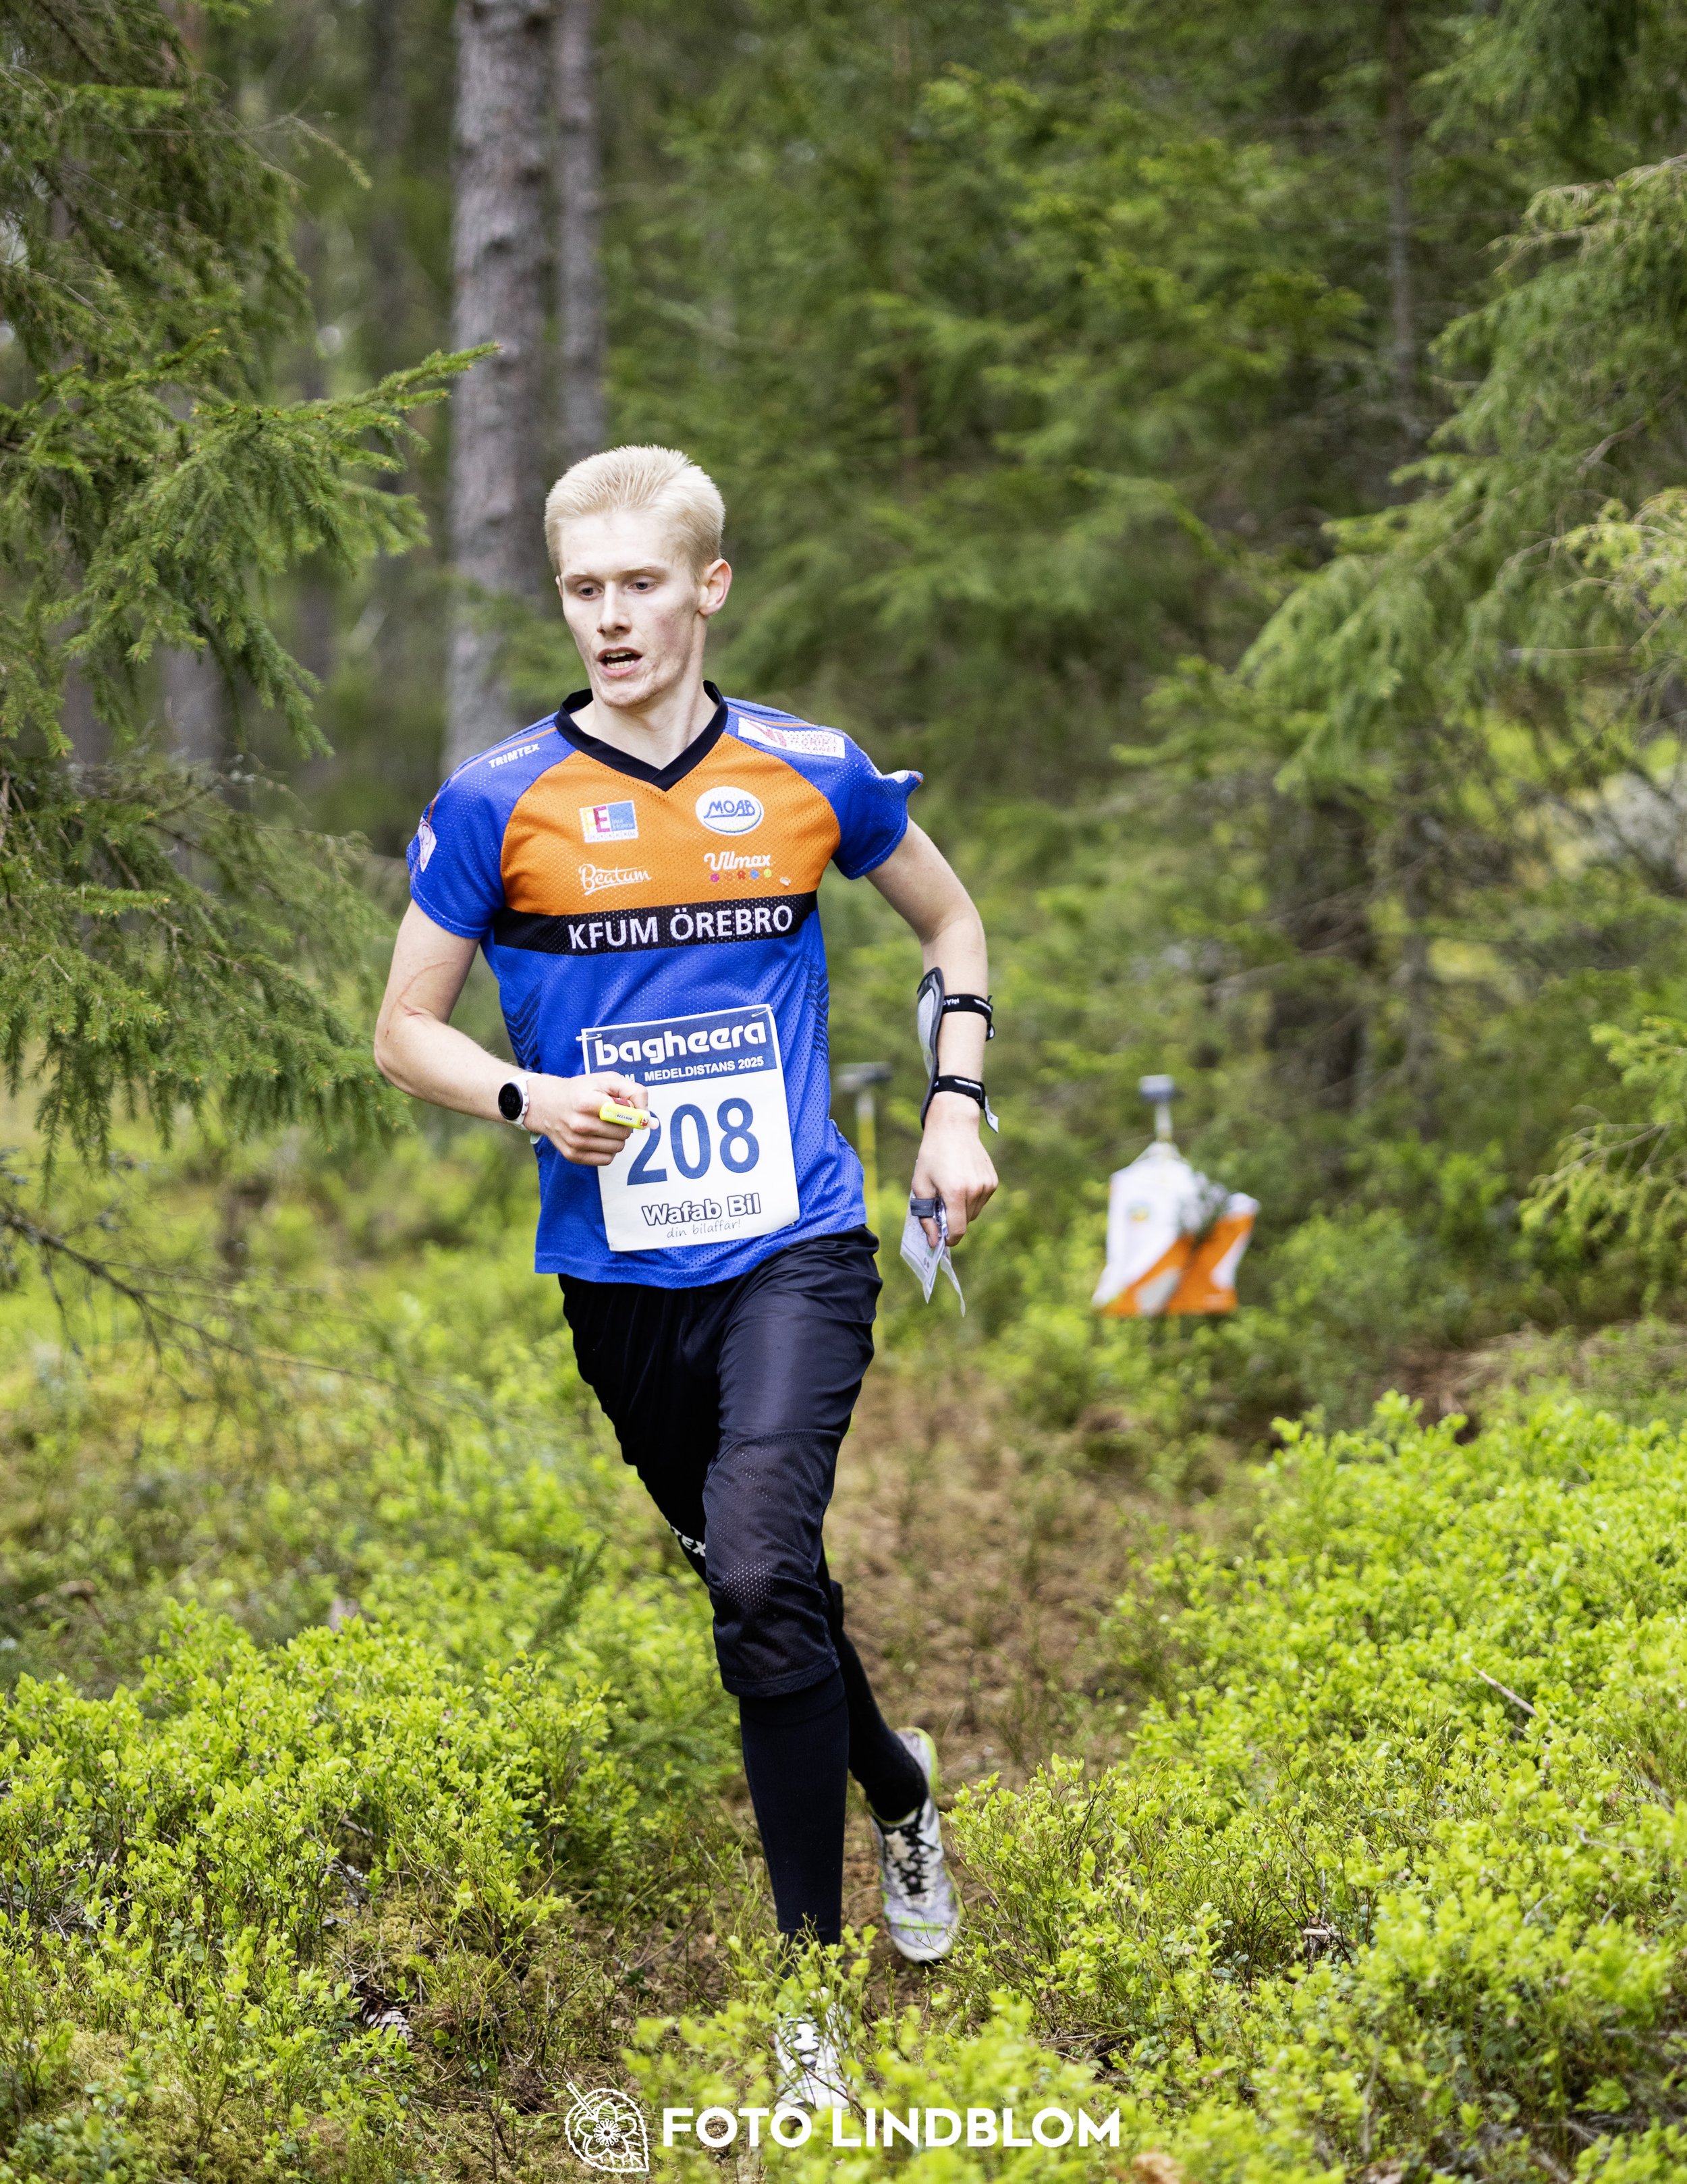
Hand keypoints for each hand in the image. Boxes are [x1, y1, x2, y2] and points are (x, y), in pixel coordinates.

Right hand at [526, 1070, 648, 1165]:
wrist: (546, 1104)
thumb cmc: (581, 1090)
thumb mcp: (607, 1080)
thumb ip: (634, 1092)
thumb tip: (649, 1119)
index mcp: (587, 1101)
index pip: (624, 1115)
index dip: (634, 1115)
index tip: (635, 1114)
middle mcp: (579, 1123)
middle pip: (623, 1133)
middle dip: (624, 1124)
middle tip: (613, 1115)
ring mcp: (575, 1142)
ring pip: (618, 1147)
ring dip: (617, 1138)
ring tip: (604, 1125)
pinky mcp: (573, 1156)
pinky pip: (607, 1159)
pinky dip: (608, 1149)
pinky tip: (598, 1137)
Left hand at [910, 1091, 996, 1245]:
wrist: (954, 1127)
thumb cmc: (932, 1155)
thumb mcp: (920, 1185)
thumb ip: (926, 1216)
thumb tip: (933, 1242)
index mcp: (955, 1192)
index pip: (958, 1230)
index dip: (949, 1239)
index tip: (941, 1238)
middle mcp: (975, 1190)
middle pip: (965, 1222)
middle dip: (952, 1220)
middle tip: (940, 1202)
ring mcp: (987, 1185)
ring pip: (974, 1213)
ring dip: (962, 1209)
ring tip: (951, 1187)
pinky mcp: (993, 1181)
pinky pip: (981, 1201)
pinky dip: (971, 1198)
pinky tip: (962, 1180)